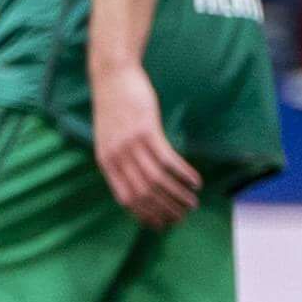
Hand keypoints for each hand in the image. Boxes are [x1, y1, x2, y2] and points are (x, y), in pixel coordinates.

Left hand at [90, 59, 200, 228]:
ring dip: (177, 195)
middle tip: (183, 217)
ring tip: (192, 203)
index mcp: (105, 162)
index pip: (126, 199)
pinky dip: (183, 173)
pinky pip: (167, 159)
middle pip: (144, 193)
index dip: (145, 215)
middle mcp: (116, 156)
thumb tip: (136, 182)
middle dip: (165, 210)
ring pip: (157, 180)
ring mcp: (131, 144)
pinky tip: (195, 181)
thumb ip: (119, 160)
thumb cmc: (114, 108)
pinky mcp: (147, 130)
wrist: (112, 76)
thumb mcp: (108, 138)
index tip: (162, 225)